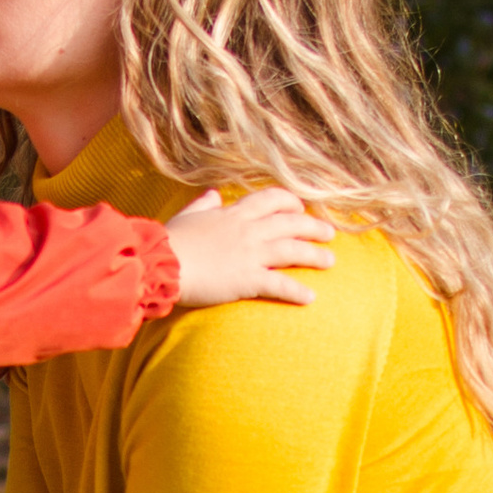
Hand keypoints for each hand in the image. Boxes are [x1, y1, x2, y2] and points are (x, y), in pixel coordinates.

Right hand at [166, 185, 336, 309]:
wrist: (161, 263)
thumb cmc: (170, 242)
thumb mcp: (187, 216)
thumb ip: (204, 205)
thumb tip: (213, 194)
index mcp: (233, 214)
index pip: (271, 200)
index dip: (290, 202)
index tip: (300, 208)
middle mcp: (248, 230)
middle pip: (291, 223)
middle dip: (313, 226)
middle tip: (329, 233)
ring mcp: (250, 254)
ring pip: (293, 250)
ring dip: (315, 255)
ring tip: (330, 261)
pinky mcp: (247, 279)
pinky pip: (280, 285)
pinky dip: (297, 292)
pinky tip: (310, 298)